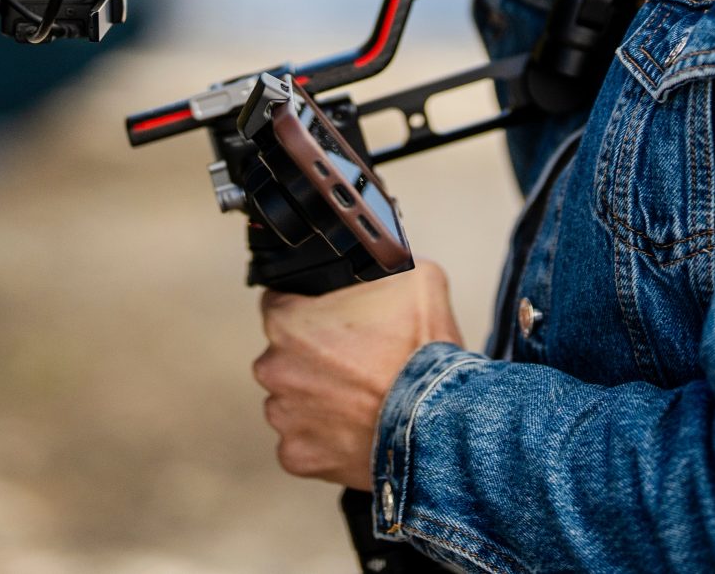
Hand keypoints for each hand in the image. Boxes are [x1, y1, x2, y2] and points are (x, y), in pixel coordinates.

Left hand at [254, 261, 463, 489]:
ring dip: (317, 399)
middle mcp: (275, 368)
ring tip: (359, 398)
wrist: (440, 423)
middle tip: (354, 362)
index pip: (280, 303)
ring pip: (292, 400)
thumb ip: (382, 263)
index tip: (333, 321)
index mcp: (288, 322)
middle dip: (313, 358)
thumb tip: (380, 257)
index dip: (309, 309)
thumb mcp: (417, 277)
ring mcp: (284, 416)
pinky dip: (322, 439)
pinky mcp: (297, 456)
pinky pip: (302, 442)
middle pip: (285, 355)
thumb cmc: (423, 354)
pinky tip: (354, 429)